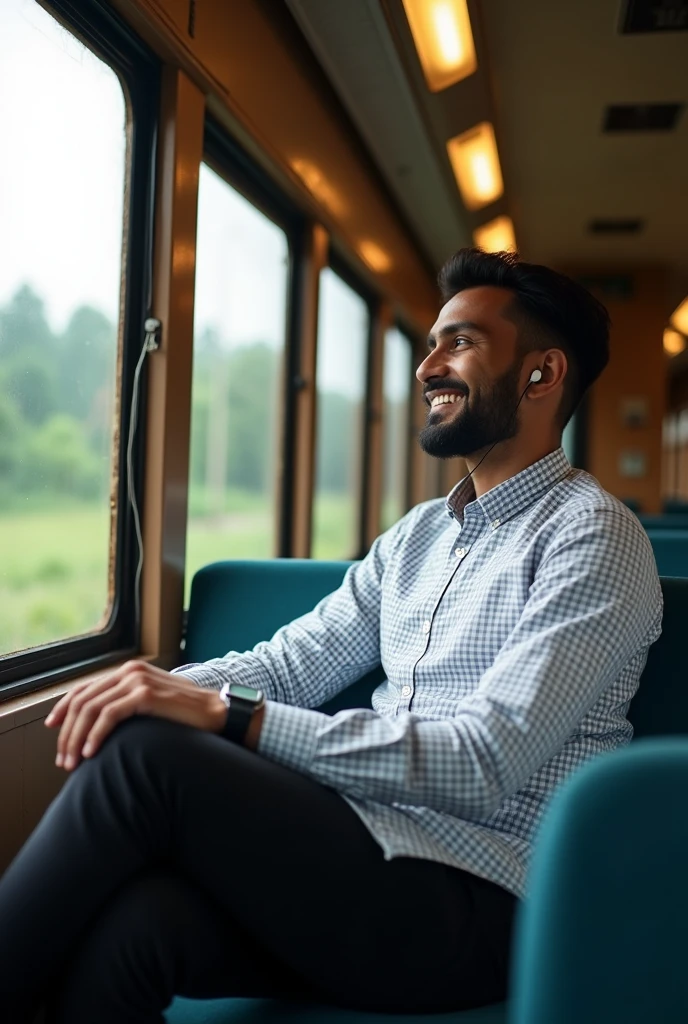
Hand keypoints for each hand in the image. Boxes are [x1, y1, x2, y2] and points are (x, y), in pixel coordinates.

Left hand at [44, 661, 226, 770]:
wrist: (217, 712)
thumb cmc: (186, 716)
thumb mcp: (151, 705)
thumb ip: (127, 706)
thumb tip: (97, 727)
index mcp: (129, 672)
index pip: (85, 688)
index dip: (64, 709)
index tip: (53, 730)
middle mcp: (130, 671)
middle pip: (83, 700)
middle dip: (67, 732)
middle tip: (63, 760)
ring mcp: (137, 680)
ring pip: (91, 709)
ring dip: (76, 738)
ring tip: (73, 762)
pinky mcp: (145, 695)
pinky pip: (108, 715)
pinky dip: (94, 735)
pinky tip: (91, 753)